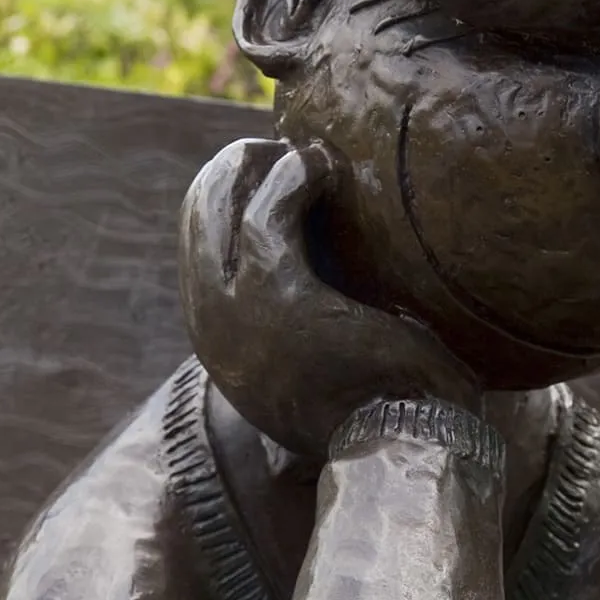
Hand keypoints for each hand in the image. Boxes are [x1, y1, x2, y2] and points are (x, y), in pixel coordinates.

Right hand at [179, 137, 480, 456]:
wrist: (401, 446)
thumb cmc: (382, 410)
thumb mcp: (321, 367)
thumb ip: (302, 324)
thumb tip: (322, 279)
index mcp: (219, 348)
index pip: (199, 255)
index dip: (225, 206)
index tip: (264, 179)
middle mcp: (212, 330)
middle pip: (198, 223)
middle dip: (231, 176)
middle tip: (277, 152)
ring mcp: (235, 315)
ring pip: (221, 210)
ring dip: (257, 169)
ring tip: (303, 155)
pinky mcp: (276, 298)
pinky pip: (267, 216)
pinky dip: (292, 179)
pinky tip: (322, 166)